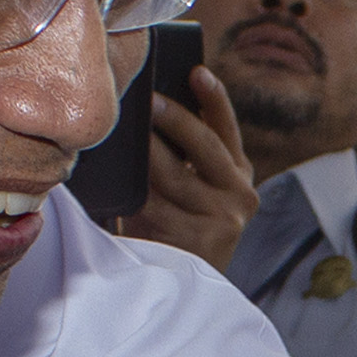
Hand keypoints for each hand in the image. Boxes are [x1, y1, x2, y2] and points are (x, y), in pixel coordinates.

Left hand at [120, 60, 264, 266]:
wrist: (182, 285)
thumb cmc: (175, 225)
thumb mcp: (192, 189)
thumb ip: (183, 157)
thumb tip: (145, 111)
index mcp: (239, 174)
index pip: (227, 129)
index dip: (214, 98)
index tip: (197, 71)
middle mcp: (240, 194)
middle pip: (203, 145)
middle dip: (173, 118)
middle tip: (146, 98)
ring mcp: (224, 219)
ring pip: (175, 175)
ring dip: (146, 152)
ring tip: (122, 131)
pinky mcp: (200, 242)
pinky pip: (158, 207)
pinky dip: (134, 193)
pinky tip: (116, 181)